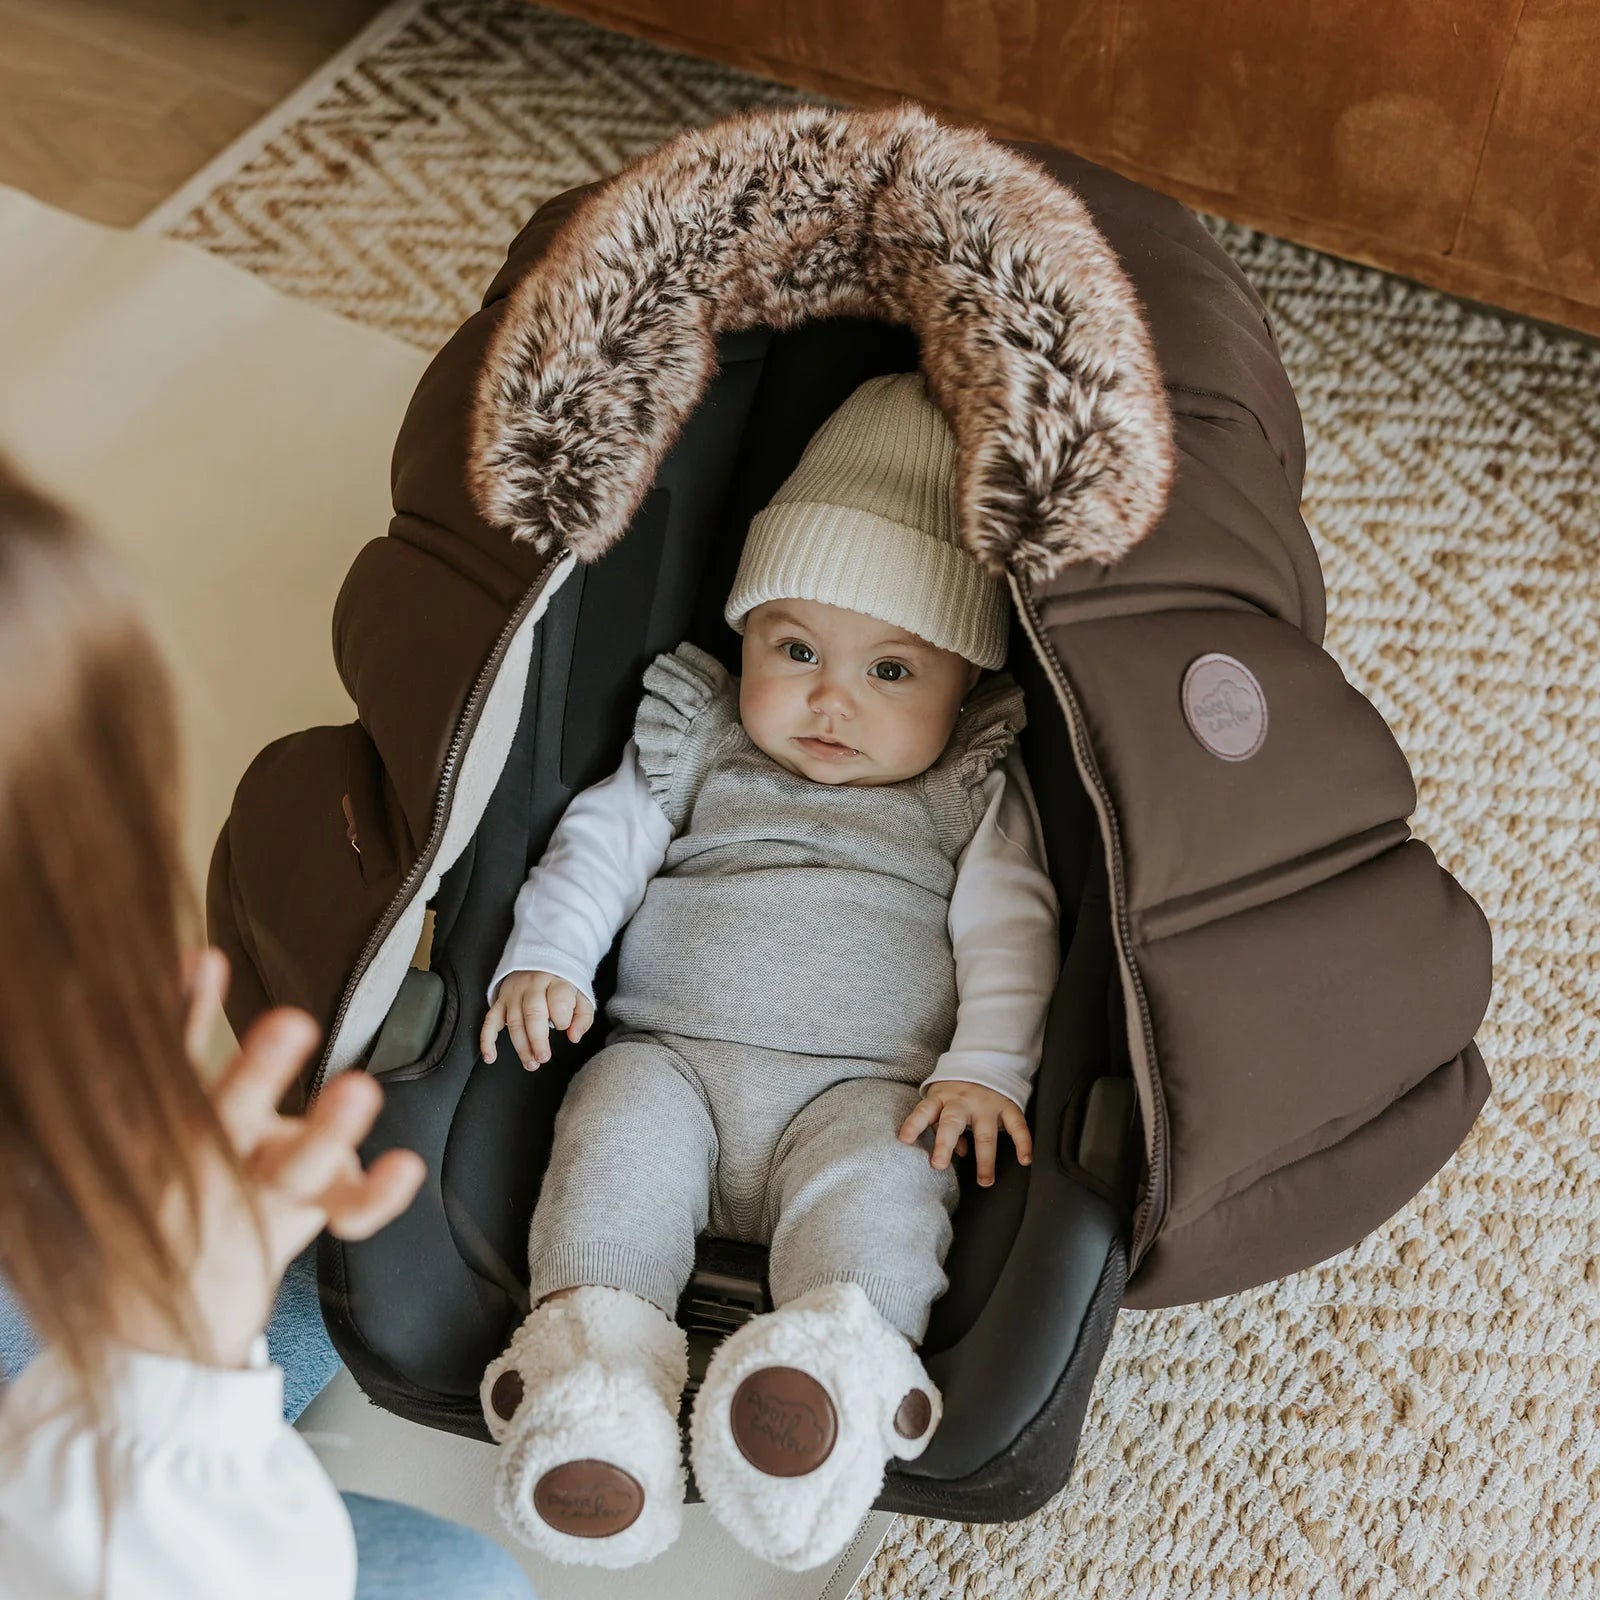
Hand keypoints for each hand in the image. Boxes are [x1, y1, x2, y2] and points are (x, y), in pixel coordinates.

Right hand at [115, 949, 426, 1367]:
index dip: (188, 1009)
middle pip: (232, 1113)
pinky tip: (406, 1168)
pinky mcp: (319, 1206)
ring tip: (359, 1090)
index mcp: (176, 1121)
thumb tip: (201, 954)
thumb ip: (183, 1030)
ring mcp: (273, 1185)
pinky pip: (351, 1212)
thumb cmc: (194, 1150)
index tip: (208, 959)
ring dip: (328, 1130)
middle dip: (259, 1070)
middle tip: (291, 1023)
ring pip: (298, 1166)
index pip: (179, 1061)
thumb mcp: (172, 1101)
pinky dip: (378, 1195)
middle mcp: (221, 1152)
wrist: (195, 1259)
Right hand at [480, 969, 593, 1068]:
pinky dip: (487, 1040)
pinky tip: (491, 1056)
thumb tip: (574, 1037)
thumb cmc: (561, 985)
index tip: (565, 1028)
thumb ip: (583, 1017)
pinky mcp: (500, 1001)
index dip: (562, 1019)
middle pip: (533, 1013)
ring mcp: (513, 994)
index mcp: (555, 982)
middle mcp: (532, 986)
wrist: (538, 963)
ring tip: (531, 1063)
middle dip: (537, 1040)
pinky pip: (490, 1021)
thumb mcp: (580, 995)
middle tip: (543, 1057)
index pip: (558, 1001)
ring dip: (521, 1047)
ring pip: (513, 1022)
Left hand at [897, 1080, 1032, 1187]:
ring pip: (985, 1133)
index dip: (913, 1124)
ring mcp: (986, 1104)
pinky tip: (1024, 1159)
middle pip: (952, 1122)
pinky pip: (1017, 1125)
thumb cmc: (956, 1092)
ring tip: (984, 1181)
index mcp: (941, 1098)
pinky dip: (1023, 1143)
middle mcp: (962, 1101)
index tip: (904, 1140)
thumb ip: (942, 1126)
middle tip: (939, 1165)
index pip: (924, 1111)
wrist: (985, 1061)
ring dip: (985, 1159)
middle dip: (944, 1144)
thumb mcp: (942, 1102)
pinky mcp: (1007, 1105)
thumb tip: (956, 1152)